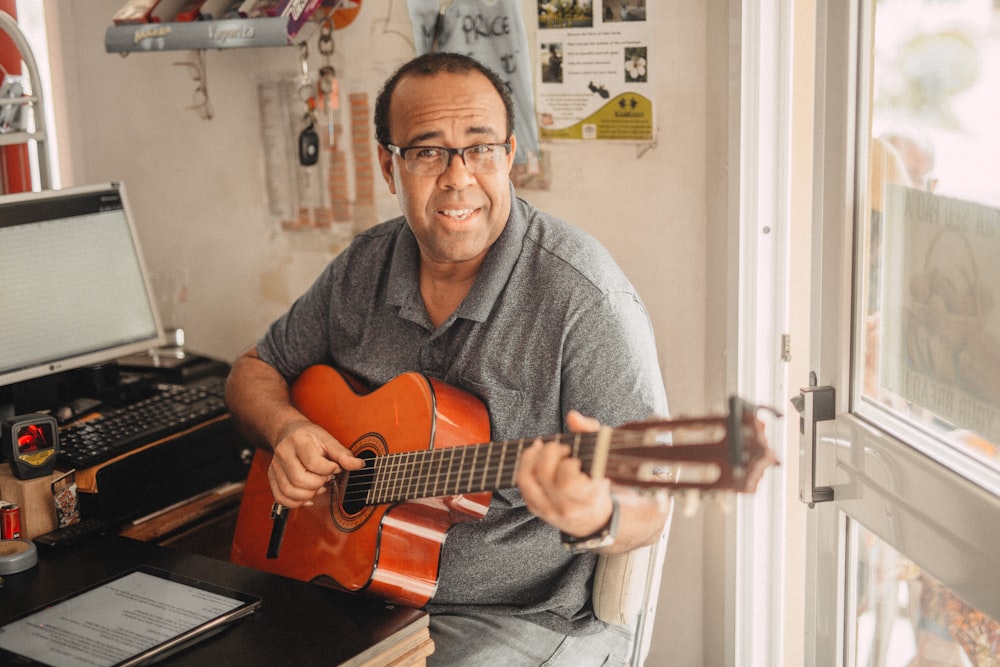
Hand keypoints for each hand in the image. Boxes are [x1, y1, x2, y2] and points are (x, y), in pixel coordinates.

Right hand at [267, 419, 364, 507]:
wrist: (289, 432)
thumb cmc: (310, 437)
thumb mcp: (328, 440)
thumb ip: (343, 454)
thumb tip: (358, 465)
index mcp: (298, 440)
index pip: (313, 462)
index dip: (328, 470)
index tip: (334, 468)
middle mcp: (283, 453)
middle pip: (299, 479)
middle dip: (318, 483)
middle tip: (326, 478)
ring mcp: (275, 467)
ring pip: (290, 491)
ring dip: (308, 494)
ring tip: (318, 486)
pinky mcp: (272, 478)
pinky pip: (281, 498)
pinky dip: (296, 502)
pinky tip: (308, 497)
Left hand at [516, 410, 613, 536]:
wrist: (593, 519)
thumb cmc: (597, 480)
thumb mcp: (602, 456)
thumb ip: (591, 432)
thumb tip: (573, 416)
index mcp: (587, 498)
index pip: (567, 480)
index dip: (568, 462)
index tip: (573, 455)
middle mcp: (566, 508)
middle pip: (544, 474)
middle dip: (550, 453)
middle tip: (560, 448)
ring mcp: (548, 510)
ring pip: (526, 479)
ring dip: (532, 456)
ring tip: (544, 447)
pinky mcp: (535, 508)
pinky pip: (521, 483)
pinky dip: (525, 464)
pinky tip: (535, 454)